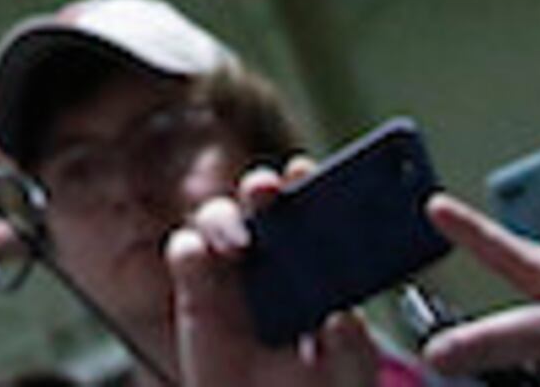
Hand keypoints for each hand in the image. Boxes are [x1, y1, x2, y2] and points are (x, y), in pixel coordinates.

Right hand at [165, 164, 385, 386]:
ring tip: (238, 245)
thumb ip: (353, 350)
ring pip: (218, 218)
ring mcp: (229, 270)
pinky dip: (190, 250)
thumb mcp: (349, 376)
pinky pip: (185, 253)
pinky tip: (200, 259)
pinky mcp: (194, 291)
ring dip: (224, 218)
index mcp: (318, 262)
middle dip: (263, 186)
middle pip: (263, 201)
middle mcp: (272, 254)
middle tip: (268, 192)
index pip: (314, 209)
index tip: (307, 172)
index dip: (310, 184)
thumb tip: (343, 318)